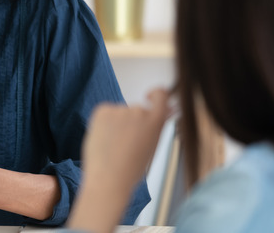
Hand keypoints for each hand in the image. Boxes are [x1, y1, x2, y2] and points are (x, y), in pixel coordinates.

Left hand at [67, 88, 172, 232]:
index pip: (161, 95)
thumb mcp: (152, 146)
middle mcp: (140, 111)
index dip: (155, 94)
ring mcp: (120, 109)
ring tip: (113, 146)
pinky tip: (104, 140)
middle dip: (131, 123)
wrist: (109, 178)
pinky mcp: (102, 110)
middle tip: (124, 144)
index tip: (148, 97)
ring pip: (119, 114)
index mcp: (156, 121)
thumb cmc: (131, 169)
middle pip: (136, 110)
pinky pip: (104, 113)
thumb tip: (171, 108)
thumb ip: (158, 125)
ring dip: (116, 125)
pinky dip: (103, 124)